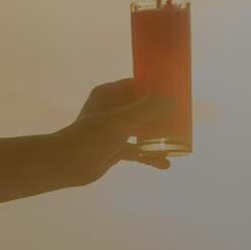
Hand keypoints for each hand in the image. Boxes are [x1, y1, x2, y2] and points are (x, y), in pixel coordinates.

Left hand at [60, 79, 174, 184]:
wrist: (68, 164)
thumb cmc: (92, 137)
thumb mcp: (122, 120)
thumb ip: (147, 109)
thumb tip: (172, 102)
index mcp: (109, 94)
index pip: (137, 85)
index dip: (156, 88)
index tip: (176, 93)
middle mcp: (112, 108)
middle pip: (142, 107)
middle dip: (161, 114)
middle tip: (181, 118)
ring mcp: (113, 129)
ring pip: (141, 129)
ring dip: (157, 135)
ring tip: (177, 141)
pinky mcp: (114, 148)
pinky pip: (137, 149)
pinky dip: (149, 155)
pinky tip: (164, 163)